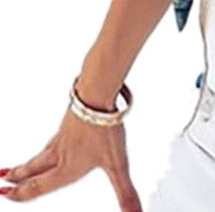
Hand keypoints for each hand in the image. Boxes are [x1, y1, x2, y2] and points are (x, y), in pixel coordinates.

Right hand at [0, 102, 140, 209]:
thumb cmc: (105, 129)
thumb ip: (126, 192)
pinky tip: (53, 141)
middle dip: (18, 179)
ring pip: (41, 154)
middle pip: (34, 170)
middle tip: (2, 184)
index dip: (22, 194)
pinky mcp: (70, 120)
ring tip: (15, 168)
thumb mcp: (118, 165)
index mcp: (67, 168)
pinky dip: (46, 146)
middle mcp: (60, 153)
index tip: (4, 194)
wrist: (98, 95)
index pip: (39, 186)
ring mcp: (64, 135)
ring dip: (27, 164)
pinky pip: (53, 138)